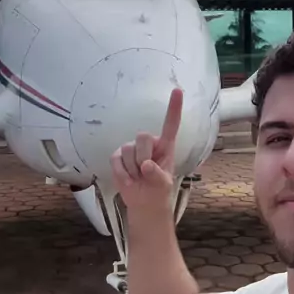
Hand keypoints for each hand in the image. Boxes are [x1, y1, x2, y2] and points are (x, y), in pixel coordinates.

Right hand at [110, 87, 182, 212]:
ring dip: (132, 169)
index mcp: (165, 146)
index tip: (178, 90)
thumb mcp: (163, 185)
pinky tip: (128, 179)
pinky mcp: (117, 156)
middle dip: (143, 157)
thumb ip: (157, 175)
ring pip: (127, 149)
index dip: (174, 107)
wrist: (143, 202)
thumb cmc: (158, 190)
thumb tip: (145, 165)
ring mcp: (131, 148)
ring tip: (138, 177)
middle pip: (142, 137)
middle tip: (145, 173)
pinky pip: (116, 160)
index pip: (171, 124)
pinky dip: (122, 173)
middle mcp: (149, 143)